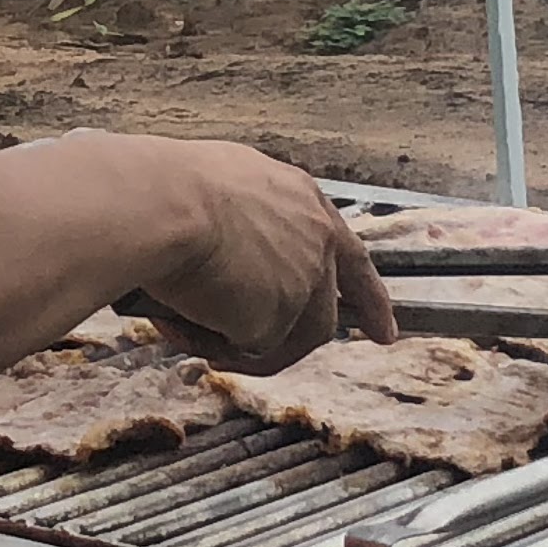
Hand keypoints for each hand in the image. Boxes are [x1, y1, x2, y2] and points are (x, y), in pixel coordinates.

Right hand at [118, 138, 399, 370]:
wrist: (162, 203)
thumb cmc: (169, 187)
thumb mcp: (222, 187)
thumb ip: (243, 221)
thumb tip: (223, 252)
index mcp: (303, 201)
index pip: (351, 256)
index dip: (368, 298)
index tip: (385, 330)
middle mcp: (316, 240)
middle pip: (324, 310)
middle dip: (297, 341)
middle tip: (256, 359)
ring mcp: (304, 282)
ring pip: (284, 337)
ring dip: (237, 344)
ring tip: (186, 327)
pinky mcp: (280, 318)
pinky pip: (246, 349)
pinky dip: (211, 344)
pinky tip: (177, 322)